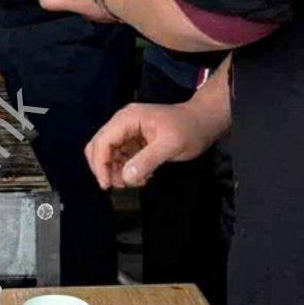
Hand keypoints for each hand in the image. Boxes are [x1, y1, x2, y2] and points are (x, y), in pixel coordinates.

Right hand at [84, 102, 223, 187]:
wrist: (205, 121)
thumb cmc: (190, 130)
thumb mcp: (170, 146)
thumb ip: (147, 161)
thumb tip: (126, 178)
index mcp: (127, 119)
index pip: (103, 142)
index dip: (100, 165)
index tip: (107, 185)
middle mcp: (122, 123)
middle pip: (98, 147)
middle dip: (104, 168)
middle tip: (121, 185)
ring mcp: (127, 131)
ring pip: (107, 154)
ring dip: (116, 171)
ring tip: (138, 181)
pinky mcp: (133, 140)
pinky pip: (120, 157)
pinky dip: (126, 169)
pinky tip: (143, 176)